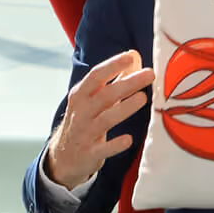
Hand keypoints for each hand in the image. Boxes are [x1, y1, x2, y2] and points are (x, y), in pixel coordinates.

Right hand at [45, 50, 154, 189]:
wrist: (63, 157)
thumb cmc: (84, 119)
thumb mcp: (92, 98)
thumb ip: (113, 78)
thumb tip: (134, 55)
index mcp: (81, 95)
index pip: (95, 76)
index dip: (113, 65)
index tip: (131, 57)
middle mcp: (82, 112)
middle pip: (105, 95)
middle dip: (128, 83)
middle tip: (150, 74)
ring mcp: (85, 133)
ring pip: (106, 119)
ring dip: (125, 108)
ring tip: (143, 98)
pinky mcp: (91, 154)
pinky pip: (104, 149)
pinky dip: (116, 145)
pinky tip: (129, 139)